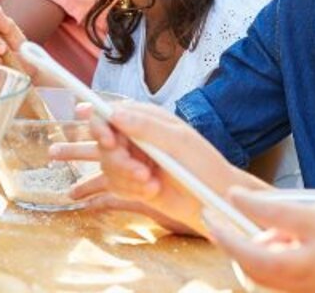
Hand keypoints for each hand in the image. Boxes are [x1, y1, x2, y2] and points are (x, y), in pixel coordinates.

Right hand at [90, 101, 265, 235]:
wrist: (214, 201)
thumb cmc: (203, 165)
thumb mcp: (178, 141)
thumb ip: (146, 126)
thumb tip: (115, 114)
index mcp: (143, 118)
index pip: (107, 112)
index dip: (100, 125)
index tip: (109, 141)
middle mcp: (132, 136)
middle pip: (103, 143)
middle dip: (120, 161)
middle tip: (142, 173)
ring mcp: (130, 159)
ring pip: (107, 165)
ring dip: (128, 178)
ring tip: (152, 183)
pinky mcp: (130, 182)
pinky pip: (114, 185)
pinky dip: (131, 191)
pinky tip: (152, 191)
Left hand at [206, 187, 314, 292]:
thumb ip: (285, 214)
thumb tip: (250, 216)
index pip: (270, 223)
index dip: (243, 208)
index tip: (226, 197)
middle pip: (259, 264)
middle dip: (229, 243)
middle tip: (212, 221)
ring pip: (266, 281)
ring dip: (247, 257)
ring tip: (248, 233)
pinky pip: (281, 288)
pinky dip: (267, 270)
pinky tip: (273, 250)